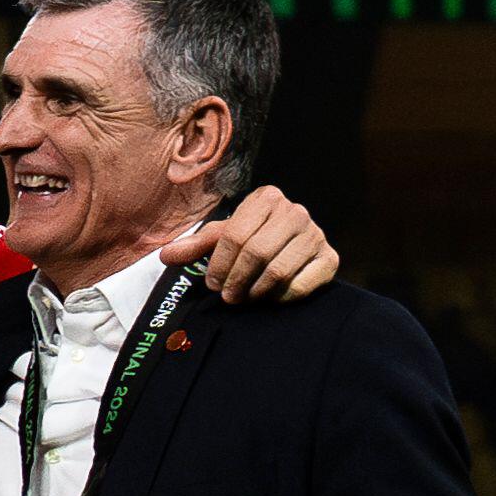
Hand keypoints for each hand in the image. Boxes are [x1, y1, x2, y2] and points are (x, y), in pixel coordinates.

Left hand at [173, 185, 344, 307]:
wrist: (292, 247)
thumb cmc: (250, 239)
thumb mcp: (221, 237)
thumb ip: (194, 245)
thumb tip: (164, 256)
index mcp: (266, 198)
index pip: (234, 235)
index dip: (219, 264)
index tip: (211, 283)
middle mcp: (296, 212)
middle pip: (257, 252)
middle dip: (236, 279)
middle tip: (227, 296)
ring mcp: (316, 234)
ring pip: (279, 270)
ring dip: (256, 290)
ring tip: (244, 297)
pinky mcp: (330, 258)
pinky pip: (302, 284)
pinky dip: (281, 296)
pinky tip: (269, 297)